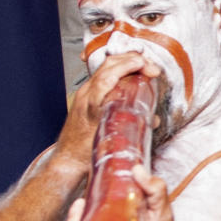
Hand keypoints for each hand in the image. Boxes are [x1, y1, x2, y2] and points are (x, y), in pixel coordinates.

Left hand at [55, 52, 161, 172]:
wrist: (68, 160)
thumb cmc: (85, 155)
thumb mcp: (113, 144)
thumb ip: (134, 130)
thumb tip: (153, 120)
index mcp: (90, 106)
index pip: (108, 76)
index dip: (127, 66)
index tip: (144, 65)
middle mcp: (85, 95)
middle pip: (107, 66)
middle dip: (131, 60)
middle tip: (150, 66)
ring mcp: (84, 94)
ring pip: (104, 68)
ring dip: (124, 62)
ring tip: (142, 65)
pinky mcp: (84, 96)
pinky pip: (102, 75)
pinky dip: (117, 69)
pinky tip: (128, 73)